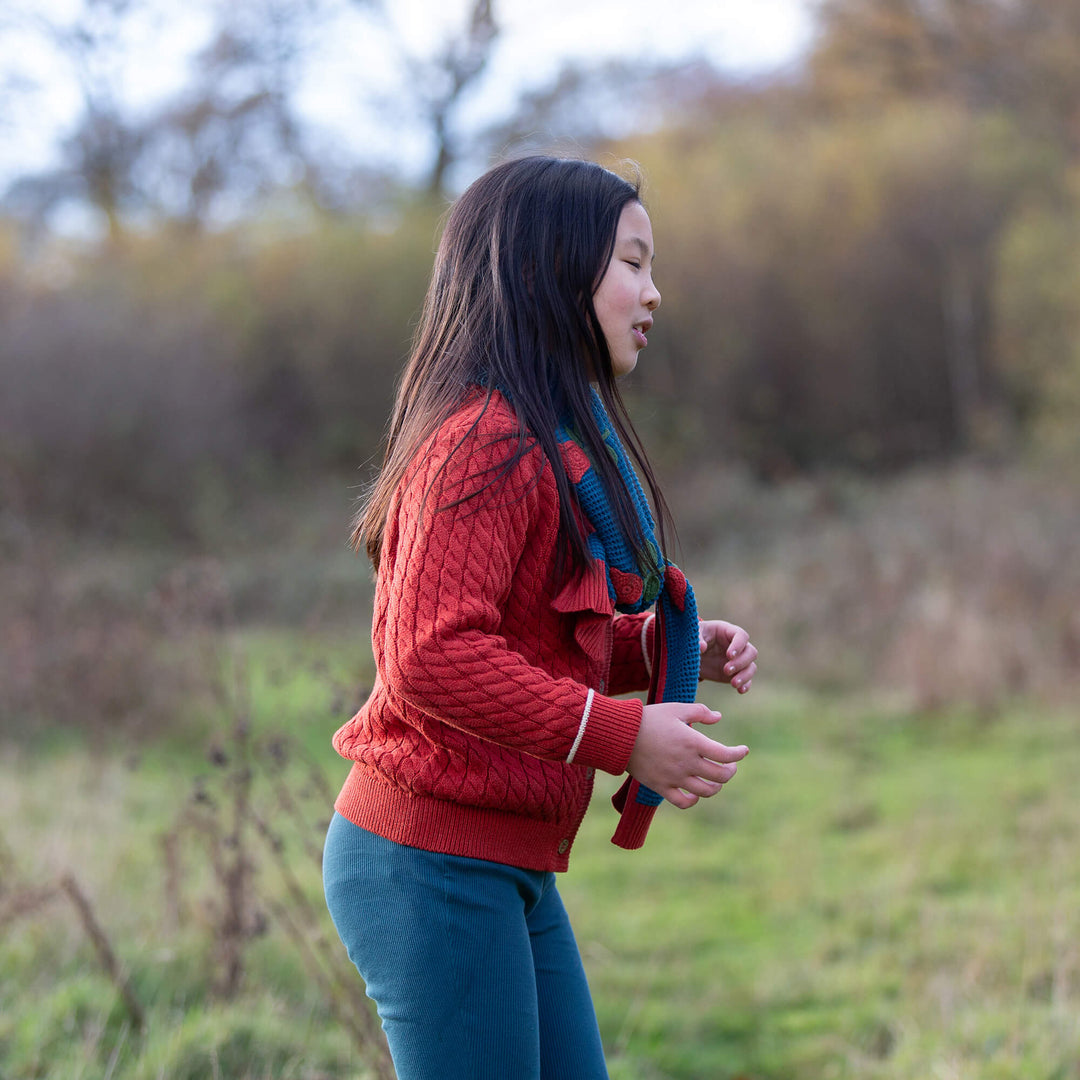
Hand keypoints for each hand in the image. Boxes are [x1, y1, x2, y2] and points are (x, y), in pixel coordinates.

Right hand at [627, 702, 748, 808]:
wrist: (620, 735)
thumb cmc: (649, 718)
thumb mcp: (676, 708)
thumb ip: (700, 712)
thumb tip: (718, 717)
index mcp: (692, 742)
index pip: (726, 755)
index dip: (739, 754)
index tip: (743, 750)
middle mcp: (687, 762)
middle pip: (720, 776)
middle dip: (730, 770)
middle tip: (730, 765)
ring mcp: (675, 777)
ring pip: (706, 791)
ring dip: (716, 786)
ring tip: (716, 779)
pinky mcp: (662, 787)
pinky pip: (684, 802)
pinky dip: (694, 800)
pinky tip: (695, 794)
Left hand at [698, 619, 757, 692]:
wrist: (692, 653)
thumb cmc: (695, 638)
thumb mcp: (694, 634)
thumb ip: (697, 638)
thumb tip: (702, 647)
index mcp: (728, 632)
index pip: (741, 636)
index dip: (738, 645)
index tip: (729, 655)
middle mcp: (738, 646)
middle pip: (751, 652)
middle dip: (741, 662)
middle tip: (726, 670)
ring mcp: (738, 660)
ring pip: (751, 667)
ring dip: (745, 676)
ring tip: (733, 683)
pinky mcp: (736, 673)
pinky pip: (747, 680)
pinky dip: (746, 685)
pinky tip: (740, 690)